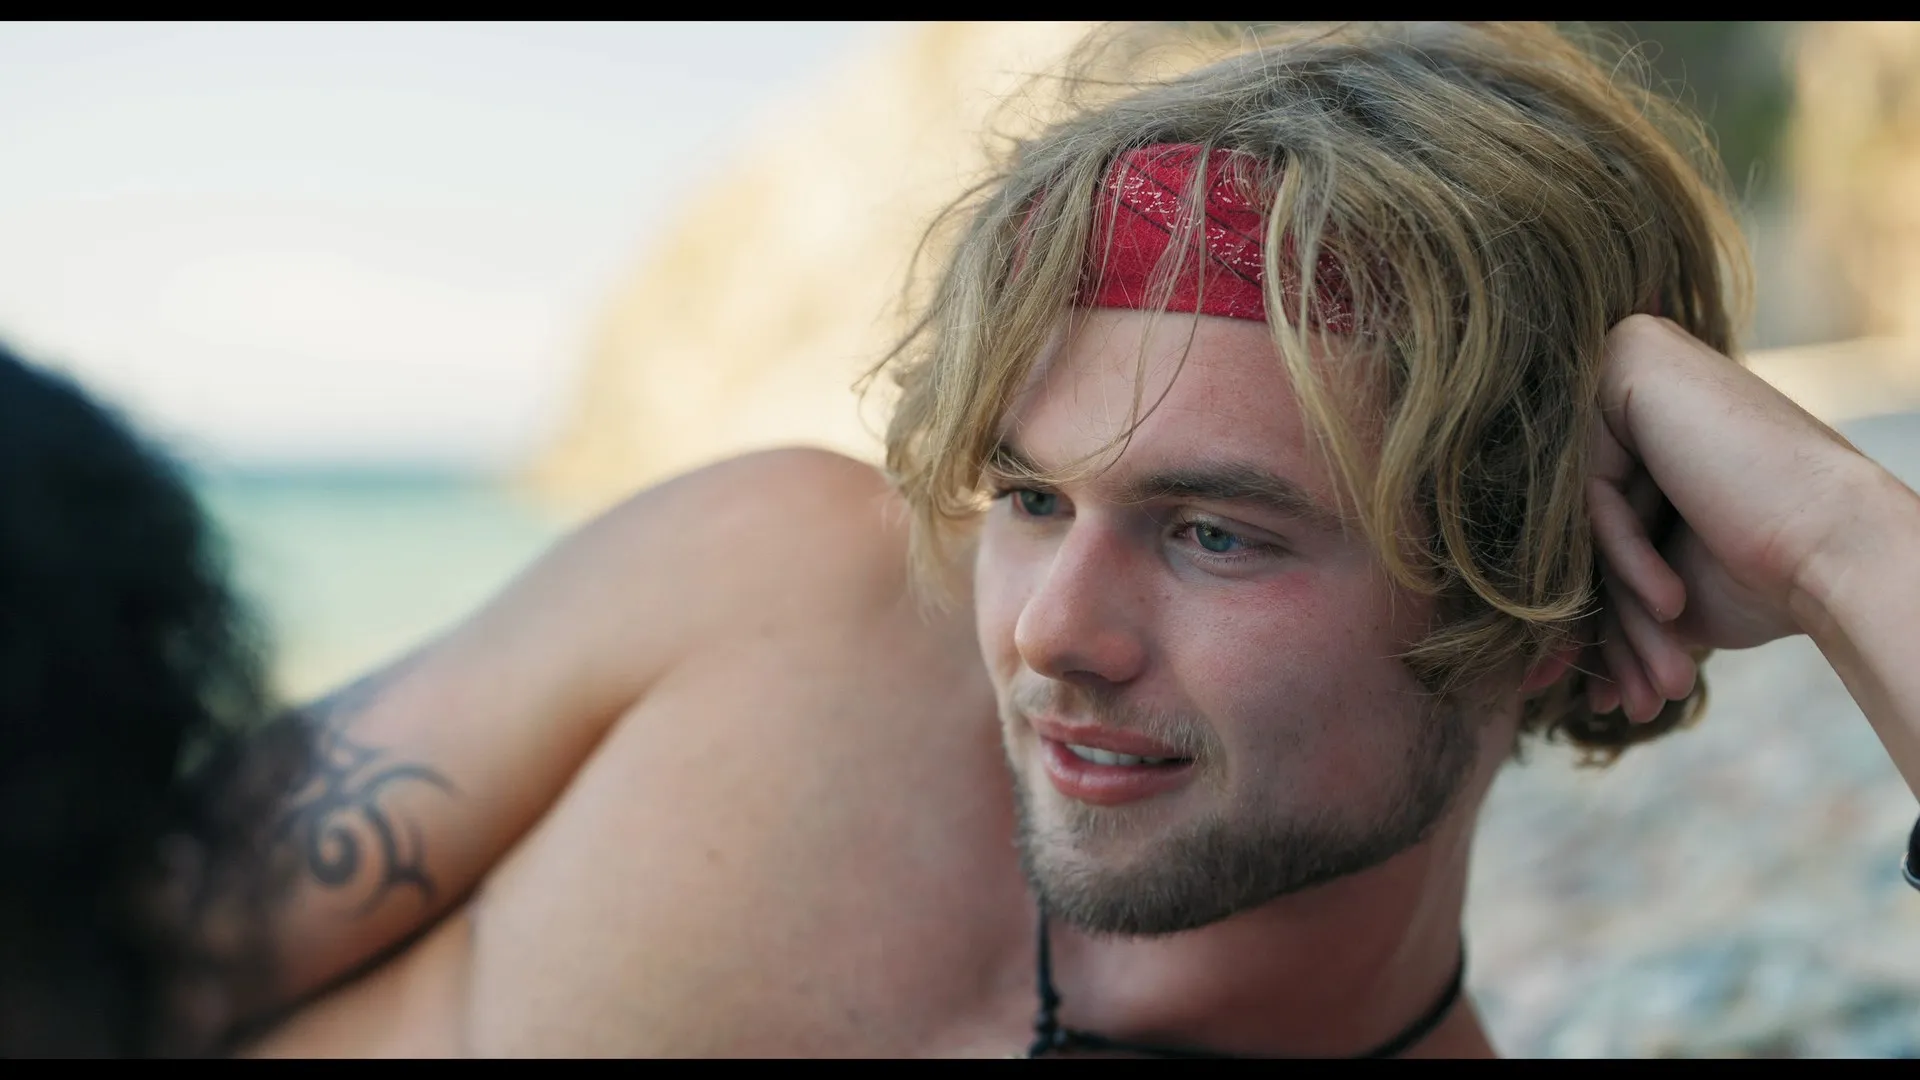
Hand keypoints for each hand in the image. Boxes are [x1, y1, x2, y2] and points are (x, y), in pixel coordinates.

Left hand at [1579, 316, 1881, 722]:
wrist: (1843, 554)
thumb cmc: (1763, 575)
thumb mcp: (1654, 592)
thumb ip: (1590, 596)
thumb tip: (1527, 669)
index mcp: (1638, 421)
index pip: (1582, 530)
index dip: (1593, 622)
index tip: (1598, 695)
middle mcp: (1627, 376)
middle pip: (1579, 524)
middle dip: (1607, 631)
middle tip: (1628, 706)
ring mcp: (1628, 358)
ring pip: (1582, 516)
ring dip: (1623, 614)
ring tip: (1650, 689)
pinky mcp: (1630, 362)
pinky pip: (1592, 490)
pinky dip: (1627, 556)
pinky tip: (1673, 601)